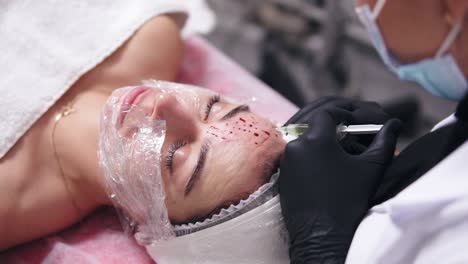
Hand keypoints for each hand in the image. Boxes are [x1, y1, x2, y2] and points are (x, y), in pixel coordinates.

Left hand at [279, 104, 400, 262]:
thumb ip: (384, 140)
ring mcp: (286, 162)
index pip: (326, 114)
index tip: (354, 122)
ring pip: (303, 141)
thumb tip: (395, 123)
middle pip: (312, 125)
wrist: (322, 235)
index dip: (342, 114)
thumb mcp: (371, 168)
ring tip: (338, 151)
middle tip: (348, 134)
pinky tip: (324, 165)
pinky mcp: (282, 175)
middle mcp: (296, 147)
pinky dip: (309, 155)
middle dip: (330, 126)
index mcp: (316, 140)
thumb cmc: (349, 200)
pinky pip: (295, 156)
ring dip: (319, 140)